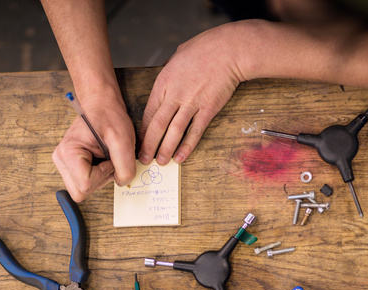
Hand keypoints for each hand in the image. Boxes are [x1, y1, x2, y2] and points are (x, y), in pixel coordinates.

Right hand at [53, 93, 135, 201]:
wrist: (101, 105)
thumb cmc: (109, 117)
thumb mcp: (123, 140)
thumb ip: (125, 167)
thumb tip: (122, 183)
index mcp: (68, 153)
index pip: (86, 185)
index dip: (104, 174)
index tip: (110, 158)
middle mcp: (61, 160)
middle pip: (81, 192)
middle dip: (100, 180)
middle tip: (108, 160)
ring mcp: (64, 164)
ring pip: (83, 190)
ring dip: (99, 178)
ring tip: (105, 157)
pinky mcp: (70, 166)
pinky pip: (84, 184)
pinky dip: (97, 176)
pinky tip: (101, 160)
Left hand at [138, 23, 245, 165]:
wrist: (228, 50)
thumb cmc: (204, 49)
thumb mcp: (176, 57)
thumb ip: (168, 75)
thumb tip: (165, 87)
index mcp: (164, 83)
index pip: (148, 113)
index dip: (143, 132)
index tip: (139, 144)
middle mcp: (175, 95)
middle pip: (157, 125)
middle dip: (148, 145)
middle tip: (143, 159)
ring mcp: (192, 103)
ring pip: (174, 132)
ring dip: (165, 149)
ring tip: (160, 162)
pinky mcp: (208, 110)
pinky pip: (195, 132)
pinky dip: (187, 146)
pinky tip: (180, 157)